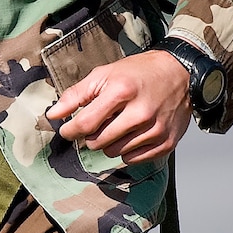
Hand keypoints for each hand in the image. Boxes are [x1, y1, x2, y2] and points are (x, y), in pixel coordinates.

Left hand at [48, 50, 191, 164]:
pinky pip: (133, 160)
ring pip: (114, 153)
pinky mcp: (166, 142)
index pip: (86, 124)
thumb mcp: (105, 74)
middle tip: (99, 123)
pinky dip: (127, 151)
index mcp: (122, 92)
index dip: (70, 130)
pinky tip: (132, 134)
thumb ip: (76, 94)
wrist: (180, 72)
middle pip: (98, 142)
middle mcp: (140, 113)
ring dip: (109, 143)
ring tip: (118, 126)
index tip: (67, 130)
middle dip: (91, 136)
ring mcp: (155, 130)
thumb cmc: (138, 73)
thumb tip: (52, 115)